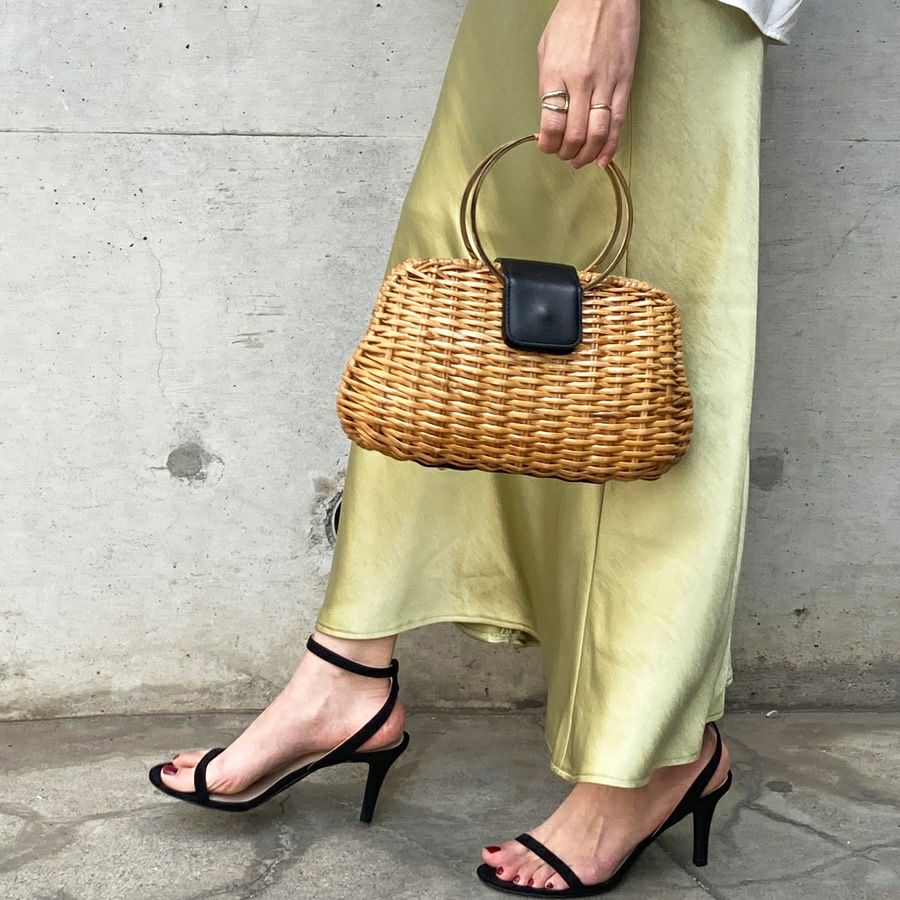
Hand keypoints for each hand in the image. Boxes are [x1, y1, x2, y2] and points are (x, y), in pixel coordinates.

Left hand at [536, 0, 639, 167]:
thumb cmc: (571, 18)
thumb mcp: (546, 49)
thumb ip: (546, 85)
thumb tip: (548, 117)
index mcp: (555, 74)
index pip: (551, 124)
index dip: (548, 144)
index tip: (546, 147)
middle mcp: (580, 82)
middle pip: (574, 135)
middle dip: (567, 153)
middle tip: (564, 156)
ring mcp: (605, 82)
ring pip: (597, 133)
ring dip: (587, 154)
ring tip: (581, 160)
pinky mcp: (624, 81)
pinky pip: (617, 122)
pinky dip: (610, 145)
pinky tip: (603, 158)